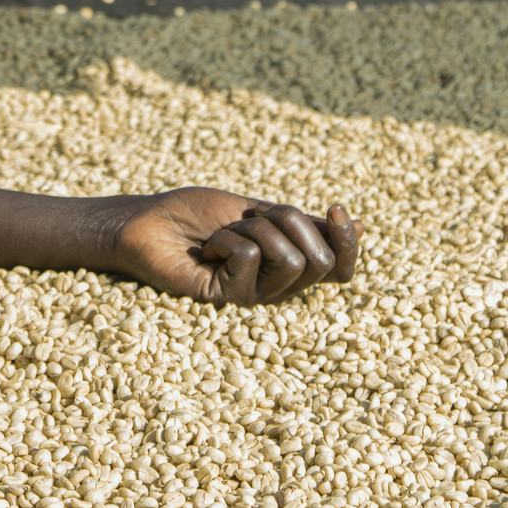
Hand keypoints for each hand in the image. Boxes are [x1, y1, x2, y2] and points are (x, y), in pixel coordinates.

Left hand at [114, 188, 361, 304]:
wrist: (150, 222)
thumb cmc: (197, 214)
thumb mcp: (257, 211)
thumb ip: (300, 223)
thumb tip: (357, 225)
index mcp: (289, 263)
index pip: (339, 269)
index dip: (348, 243)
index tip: (334, 208)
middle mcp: (277, 286)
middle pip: (320, 262)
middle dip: (291, 221)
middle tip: (252, 216)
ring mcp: (253, 295)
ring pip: (292, 262)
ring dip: (257, 230)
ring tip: (226, 232)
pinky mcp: (228, 299)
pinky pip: (252, 260)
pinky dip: (229, 239)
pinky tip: (207, 248)